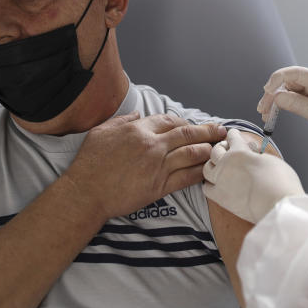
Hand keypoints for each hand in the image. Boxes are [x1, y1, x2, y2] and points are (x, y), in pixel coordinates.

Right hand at [64, 112, 225, 219]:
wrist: (86, 193)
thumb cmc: (90, 163)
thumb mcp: (101, 132)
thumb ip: (122, 121)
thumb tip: (137, 114)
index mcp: (138, 130)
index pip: (170, 121)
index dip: (185, 122)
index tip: (193, 126)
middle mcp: (152, 145)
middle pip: (187, 134)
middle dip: (208, 131)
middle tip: (221, 131)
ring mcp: (158, 166)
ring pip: (192, 153)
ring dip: (209, 149)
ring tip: (221, 148)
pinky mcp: (160, 186)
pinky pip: (187, 177)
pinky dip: (201, 172)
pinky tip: (210, 170)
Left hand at [203, 128, 303, 223]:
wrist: (278, 206)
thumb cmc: (280, 183)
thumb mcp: (271, 159)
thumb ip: (256, 156)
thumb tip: (252, 159)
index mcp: (240, 151)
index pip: (232, 137)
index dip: (233, 135)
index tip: (233, 134)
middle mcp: (226, 164)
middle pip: (216, 151)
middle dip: (221, 148)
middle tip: (226, 150)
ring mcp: (221, 181)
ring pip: (207, 168)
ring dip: (212, 165)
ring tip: (219, 167)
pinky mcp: (220, 198)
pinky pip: (206, 188)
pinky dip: (209, 184)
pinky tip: (216, 184)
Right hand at [258, 66, 307, 150]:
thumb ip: (294, 104)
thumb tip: (275, 97)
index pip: (294, 73)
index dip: (277, 80)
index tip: (266, 92)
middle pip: (288, 81)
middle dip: (273, 94)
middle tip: (262, 110)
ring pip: (288, 89)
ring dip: (276, 101)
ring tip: (266, 114)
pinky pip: (293, 95)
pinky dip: (283, 103)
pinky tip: (274, 112)